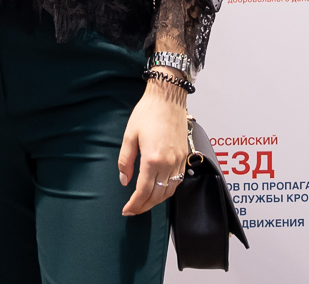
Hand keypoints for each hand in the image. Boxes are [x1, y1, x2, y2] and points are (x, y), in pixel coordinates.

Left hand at [117, 79, 189, 215]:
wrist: (168, 98)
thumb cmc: (147, 112)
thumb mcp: (129, 135)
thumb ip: (125, 161)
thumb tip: (124, 180)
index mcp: (152, 159)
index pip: (143, 191)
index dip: (134, 204)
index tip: (126, 210)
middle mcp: (168, 163)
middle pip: (157, 195)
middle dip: (144, 206)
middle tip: (133, 210)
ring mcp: (179, 160)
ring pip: (169, 191)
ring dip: (157, 201)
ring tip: (144, 203)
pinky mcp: (184, 156)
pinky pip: (178, 181)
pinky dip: (168, 190)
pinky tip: (160, 190)